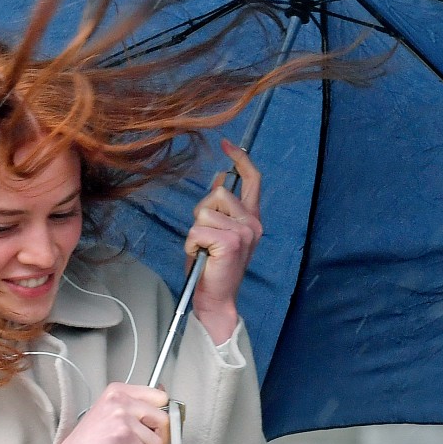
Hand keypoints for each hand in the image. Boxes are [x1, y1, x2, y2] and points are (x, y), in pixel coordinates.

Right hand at [29, 383, 169, 443]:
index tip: (159, 431)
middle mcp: (120, 400)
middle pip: (163, 419)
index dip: (162, 417)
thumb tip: (164, 415)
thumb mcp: (109, 416)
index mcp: (118, 391)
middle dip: (161, 441)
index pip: (159, 397)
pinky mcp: (122, 437)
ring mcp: (121, 417)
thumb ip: (133, 411)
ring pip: (158, 442)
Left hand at [186, 139, 261, 343]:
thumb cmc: (212, 266)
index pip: (252, 179)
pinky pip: (196, 229)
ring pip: (204, 210)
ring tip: (203, 249)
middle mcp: (252, 223)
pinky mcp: (230, 242)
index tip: (227, 144)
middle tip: (205, 238)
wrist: (216, 299)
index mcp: (252, 218)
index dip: (240, 159)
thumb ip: (221, 207)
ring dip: (195, 230)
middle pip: (217, 192)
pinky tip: (200, 256)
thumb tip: (220, 177)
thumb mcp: (217, 231)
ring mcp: (243, 232)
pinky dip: (190, 243)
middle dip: (202, 212)